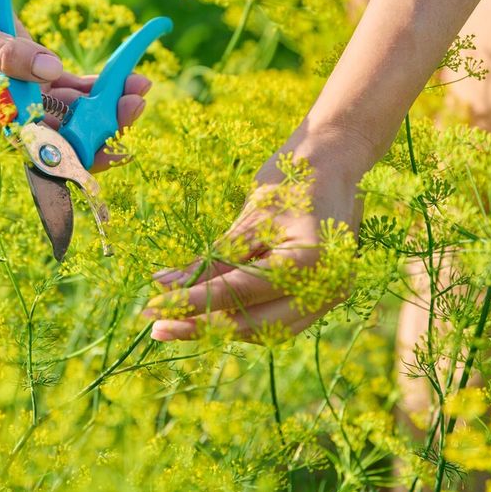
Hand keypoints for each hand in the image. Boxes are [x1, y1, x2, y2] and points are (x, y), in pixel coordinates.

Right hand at [0, 0, 149, 169]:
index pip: (37, 146)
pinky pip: (73, 88)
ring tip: (140, 87)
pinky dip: (99, 85)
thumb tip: (50, 70)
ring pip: (73, 111)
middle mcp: (8, 109)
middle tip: (136, 105)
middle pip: (62, 132)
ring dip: (107, 103)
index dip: (76, 152)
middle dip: (102, 124)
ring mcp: (24, 92)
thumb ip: (7, 53)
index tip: (113, 147)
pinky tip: (127, 76)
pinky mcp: (36, 72)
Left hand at [143, 130, 367, 341]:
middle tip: (157, 326)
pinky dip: (243, 318)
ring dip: (221, 328)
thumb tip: (165, 285)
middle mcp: (328, 288)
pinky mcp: (322, 296)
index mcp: (311, 262)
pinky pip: (277, 319)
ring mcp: (329, 296)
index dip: (194, 303)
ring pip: (266, 330)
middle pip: (256, 325)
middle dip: (203, 327)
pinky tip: (210, 313)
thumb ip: (213, 258)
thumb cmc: (293, 178)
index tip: (154, 309)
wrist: (336, 162)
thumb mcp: (250, 217)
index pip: (242, 293)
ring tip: (177, 321)